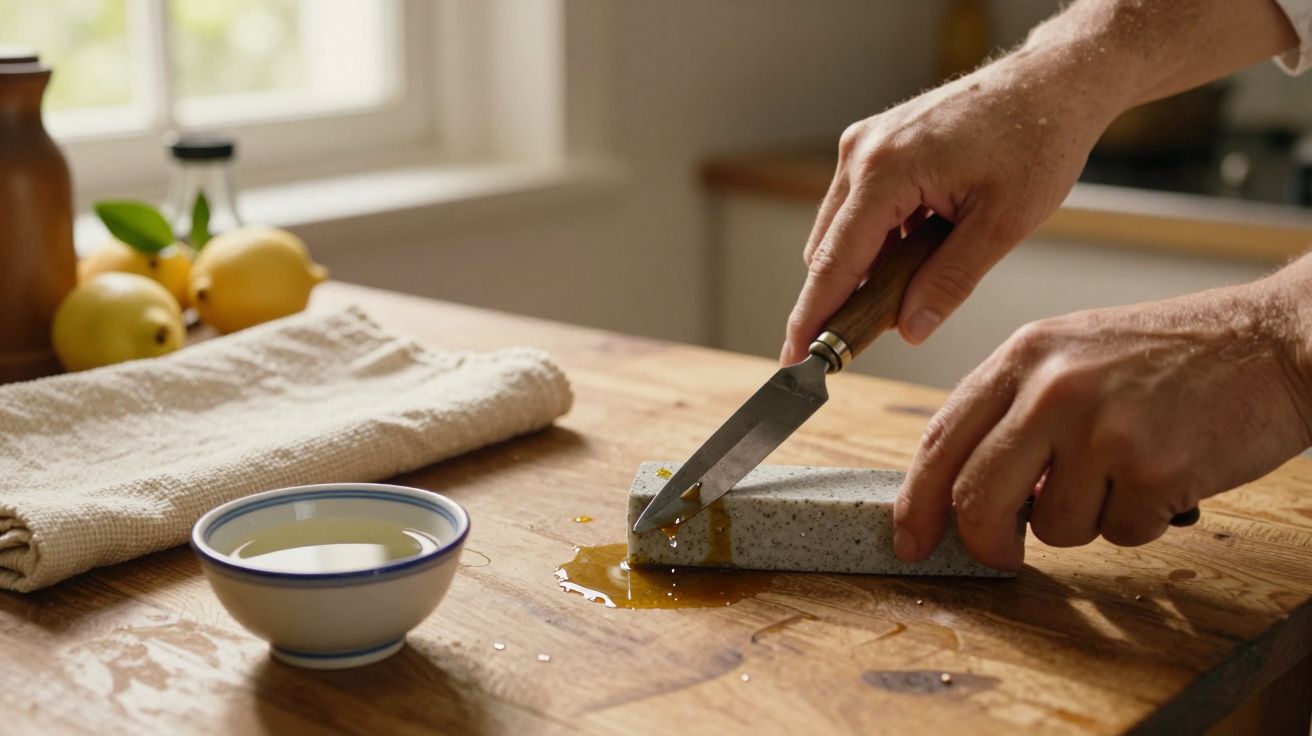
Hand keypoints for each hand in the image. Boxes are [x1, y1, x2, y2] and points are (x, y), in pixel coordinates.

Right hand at [780, 53, 1114, 363]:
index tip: (795, 360)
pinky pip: (858, 207)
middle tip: (868, 338)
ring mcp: (865, 144)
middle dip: (841, 298)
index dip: (813, 318)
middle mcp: (862, 153)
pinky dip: (876, 239)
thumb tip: (909, 329)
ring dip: (864, 266)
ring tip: (913, 284)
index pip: (835, 262)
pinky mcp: (876, 144)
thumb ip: (949, 281)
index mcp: (886, 170)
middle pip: (827, 250)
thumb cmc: (1037, 140)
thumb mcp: (1002, 224)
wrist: (1052, 83)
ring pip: (840, 231)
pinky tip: (917, 248)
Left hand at [893, 275, 1311, 570]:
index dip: (915, 502)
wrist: (1271, 342)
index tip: (908, 539)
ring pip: (1052, 527)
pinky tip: (1165, 474)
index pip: (940, 440)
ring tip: (1125, 470)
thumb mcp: (1072, 355)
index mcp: (1023, 356)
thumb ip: (1014, 413)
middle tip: (1002, 554)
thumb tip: (968, 493)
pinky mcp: (1153, 469)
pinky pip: (1120, 534)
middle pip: (976, 496)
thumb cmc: (1171, 353)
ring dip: (1084, 521)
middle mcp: (1052, 389)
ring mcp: (1101, 429)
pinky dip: (1139, 521)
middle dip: (984, 541)